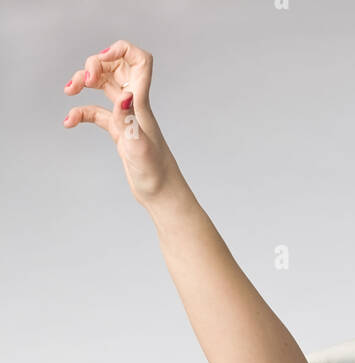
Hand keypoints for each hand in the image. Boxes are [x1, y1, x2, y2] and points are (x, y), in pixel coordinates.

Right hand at [63, 39, 181, 204]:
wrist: (162, 196)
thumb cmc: (156, 174)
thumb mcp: (139, 146)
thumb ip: (128, 119)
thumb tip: (124, 95)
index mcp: (140, 102)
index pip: (138, 60)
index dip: (120, 50)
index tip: (101, 59)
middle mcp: (134, 105)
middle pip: (115, 67)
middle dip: (94, 64)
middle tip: (82, 82)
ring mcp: (126, 117)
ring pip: (103, 86)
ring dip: (84, 82)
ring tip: (68, 91)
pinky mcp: (119, 132)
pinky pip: (97, 113)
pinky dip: (82, 112)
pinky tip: (69, 122)